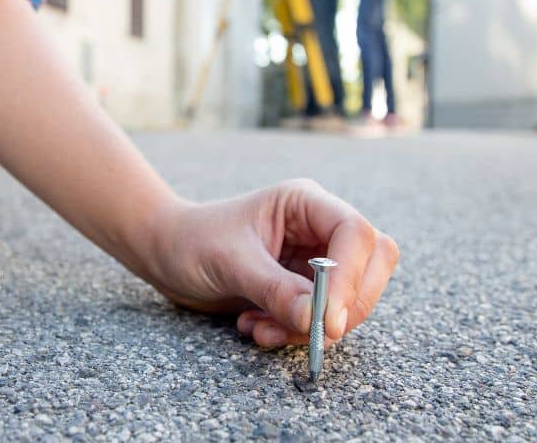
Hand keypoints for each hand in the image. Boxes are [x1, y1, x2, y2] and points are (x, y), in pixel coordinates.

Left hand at [147, 179, 398, 346]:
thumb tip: (318, 320)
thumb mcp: (230, 263)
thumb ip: (275, 289)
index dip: (350, 277)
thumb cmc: (191, 242)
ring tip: (260, 329)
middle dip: (344, 306)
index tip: (327, 319)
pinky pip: (323, 318)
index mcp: (304, 203)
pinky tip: (255, 327)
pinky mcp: (305, 289)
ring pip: (351, 298)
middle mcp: (318, 228)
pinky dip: (296, 332)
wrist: (165, 255)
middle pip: (371, 264)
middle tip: (311, 331)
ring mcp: (315, 259)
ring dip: (312, 326)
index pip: (355, 232)